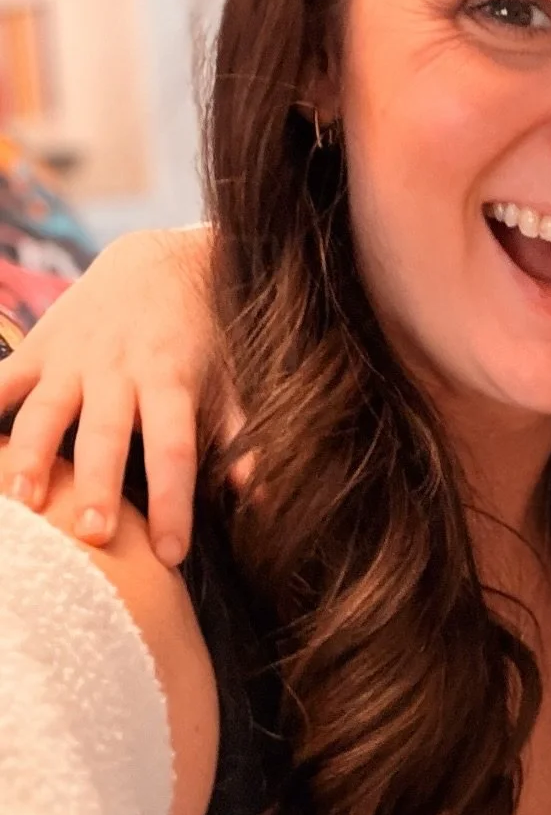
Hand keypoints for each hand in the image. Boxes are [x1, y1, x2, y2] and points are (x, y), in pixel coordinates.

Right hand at [0, 225, 217, 566]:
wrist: (160, 260)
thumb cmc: (202, 333)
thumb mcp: (230, 379)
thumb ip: (240, 437)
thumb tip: (261, 499)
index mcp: (171, 383)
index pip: (174, 451)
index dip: (173, 504)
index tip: (170, 554)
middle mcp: (118, 371)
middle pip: (106, 435)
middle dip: (98, 485)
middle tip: (93, 534)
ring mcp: (72, 358)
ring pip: (45, 410)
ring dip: (29, 455)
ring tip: (22, 500)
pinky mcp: (39, 346)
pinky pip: (2, 379)